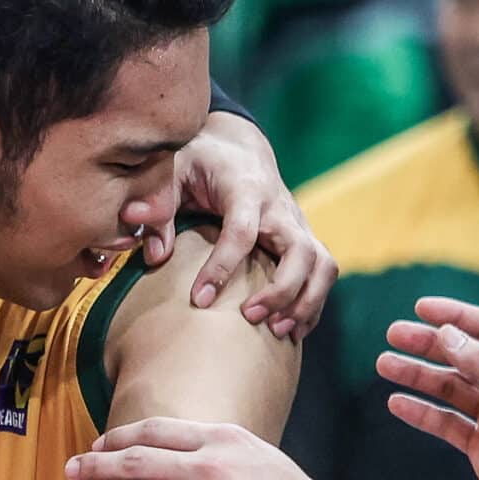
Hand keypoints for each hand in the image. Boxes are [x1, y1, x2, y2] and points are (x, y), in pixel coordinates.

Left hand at [59, 419, 351, 479]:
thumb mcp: (264, 462)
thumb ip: (226, 455)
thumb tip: (195, 455)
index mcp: (224, 440)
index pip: (157, 430)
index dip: (120, 437)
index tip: (98, 446)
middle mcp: (209, 465)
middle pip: (135, 458)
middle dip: (94, 464)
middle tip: (69, 469)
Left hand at [146, 112, 337, 339]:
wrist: (238, 147)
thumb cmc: (200, 161)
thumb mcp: (171, 170)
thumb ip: (159, 205)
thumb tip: (155, 254)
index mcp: (245, 188)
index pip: (241, 231)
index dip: (222, 267)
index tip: (199, 299)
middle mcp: (280, 207)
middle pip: (300, 251)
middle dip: (281, 291)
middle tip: (250, 318)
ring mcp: (297, 223)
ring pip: (322, 265)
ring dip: (306, 302)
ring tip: (277, 332)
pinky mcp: (304, 238)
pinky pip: (323, 273)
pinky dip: (313, 304)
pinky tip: (291, 331)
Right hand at [376, 298, 478, 479]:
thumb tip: (447, 334)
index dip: (456, 315)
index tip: (421, 308)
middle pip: (464, 355)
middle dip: (428, 344)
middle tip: (393, 334)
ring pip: (449, 388)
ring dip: (417, 376)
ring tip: (384, 364)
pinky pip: (445, 422)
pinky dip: (421, 412)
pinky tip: (397, 403)